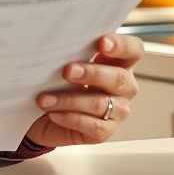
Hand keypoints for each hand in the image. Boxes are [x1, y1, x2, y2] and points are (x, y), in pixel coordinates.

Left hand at [25, 33, 143, 147]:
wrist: (41, 115)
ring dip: (69, 100)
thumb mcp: (63, 63)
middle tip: (67, 71)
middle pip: (119, 78)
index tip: (102, 43)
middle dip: (92, 73)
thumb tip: (53, 42)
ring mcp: (117, 111)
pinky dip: (70, 118)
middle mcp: (122, 87)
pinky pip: (93, 126)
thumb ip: (69, 52)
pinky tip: (54, 114)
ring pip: (100, 104)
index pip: (132, 50)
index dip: (122, 46)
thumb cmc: (57, 82)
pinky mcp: (104, 131)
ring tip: (44, 99)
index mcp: (117, 63)